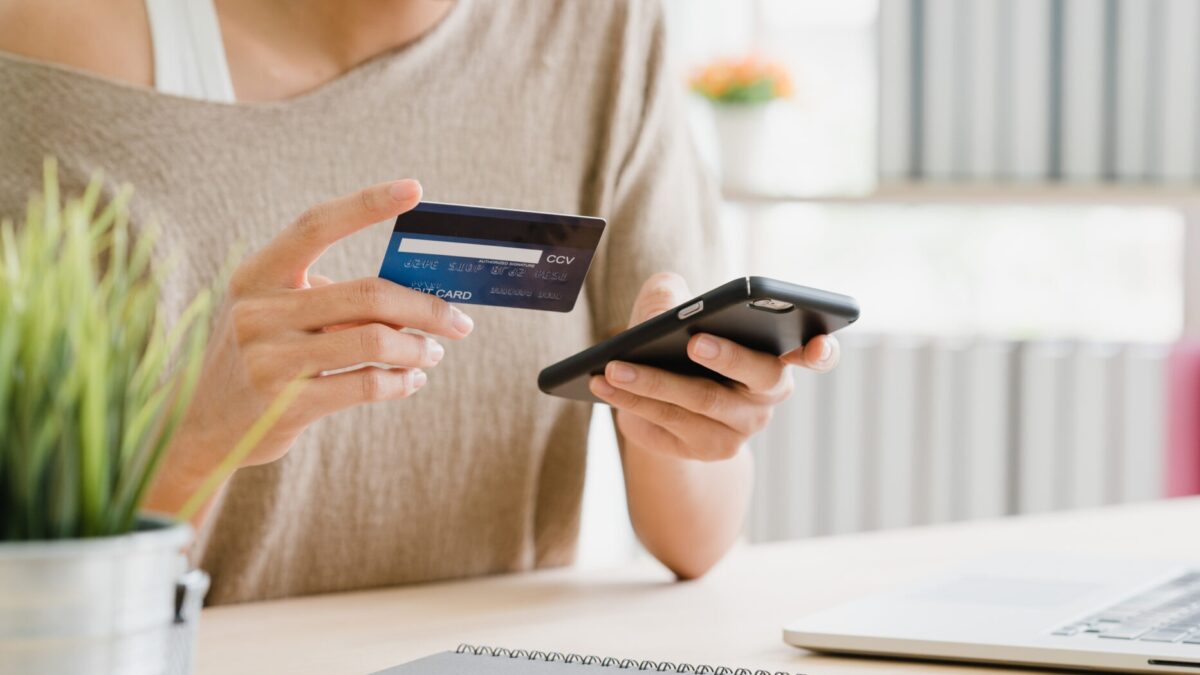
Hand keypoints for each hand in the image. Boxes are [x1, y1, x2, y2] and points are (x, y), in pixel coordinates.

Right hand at [165, 179, 474, 482]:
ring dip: (418, 347)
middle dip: (426, 307)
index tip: (414, 189)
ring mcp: (270, 359)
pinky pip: (366, 384)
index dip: (366, 203)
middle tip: (459, 321)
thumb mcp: (273, 314)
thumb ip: (327, 297)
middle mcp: (258, 311)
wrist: (200, 426)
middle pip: (367, 294)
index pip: (316, 225)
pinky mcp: (287, 405)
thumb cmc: (257, 356)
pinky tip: (411, 380)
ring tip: (433, 352)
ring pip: (374, 340)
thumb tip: (413, 292)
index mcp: (256, 275)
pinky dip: (401, 381)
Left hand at [589, 273, 838, 460]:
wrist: (662, 403)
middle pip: (759, 376)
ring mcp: (739, 428)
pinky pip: (667, 423)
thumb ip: (670, 295)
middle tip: (695, 341)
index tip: (816, 342)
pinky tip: (603, 383)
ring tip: (615, 366)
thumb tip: (665, 308)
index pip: (818, 355)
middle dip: (729, 356)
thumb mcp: (671, 309)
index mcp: (778, 355)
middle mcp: (767, 396)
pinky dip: (632, 400)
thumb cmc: (677, 341)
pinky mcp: (704, 449)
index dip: (823, 350)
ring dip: (653, 381)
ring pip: (700, 402)